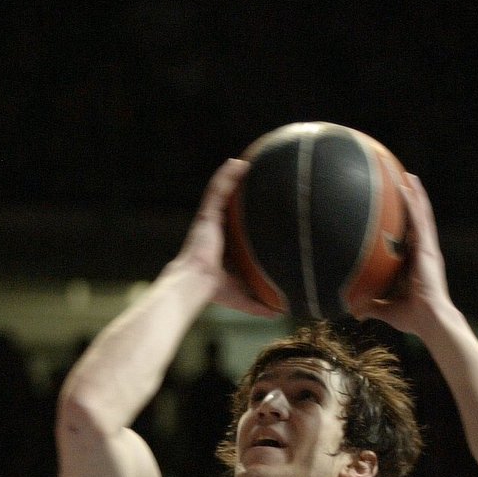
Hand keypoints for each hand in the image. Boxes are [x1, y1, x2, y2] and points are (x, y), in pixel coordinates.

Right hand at [180, 159, 282, 317]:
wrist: (195, 284)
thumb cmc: (213, 292)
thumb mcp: (243, 297)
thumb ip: (261, 304)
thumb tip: (283, 315)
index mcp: (222, 247)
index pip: (235, 228)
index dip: (243, 216)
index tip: (258, 209)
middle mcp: (215, 230)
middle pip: (228, 206)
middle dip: (237, 191)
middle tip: (254, 179)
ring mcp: (209, 221)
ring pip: (221, 193)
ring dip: (232, 177)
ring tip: (246, 161)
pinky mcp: (206, 216)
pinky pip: (217, 190)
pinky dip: (226, 176)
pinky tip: (238, 163)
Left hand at [352, 173, 451, 332]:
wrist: (429, 320)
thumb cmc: (411, 317)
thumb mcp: (385, 309)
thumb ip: (371, 305)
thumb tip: (353, 309)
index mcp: (416, 263)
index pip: (410, 237)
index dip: (406, 221)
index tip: (397, 208)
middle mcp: (424, 252)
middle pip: (417, 220)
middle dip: (412, 201)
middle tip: (404, 181)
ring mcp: (428, 249)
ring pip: (422, 215)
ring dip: (416, 195)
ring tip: (409, 176)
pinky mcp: (428, 248)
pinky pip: (420, 221)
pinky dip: (415, 203)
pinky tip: (409, 188)